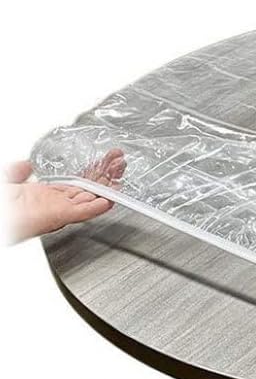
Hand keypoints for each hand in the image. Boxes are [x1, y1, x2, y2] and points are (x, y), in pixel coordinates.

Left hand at [4, 149, 125, 242]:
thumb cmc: (2, 204)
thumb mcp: (6, 180)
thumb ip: (17, 171)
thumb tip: (26, 164)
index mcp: (44, 195)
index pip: (76, 182)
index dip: (92, 172)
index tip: (104, 162)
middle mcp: (55, 204)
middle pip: (88, 188)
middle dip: (106, 175)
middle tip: (120, 163)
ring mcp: (57, 211)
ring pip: (89, 198)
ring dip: (106, 188)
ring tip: (121, 175)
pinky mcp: (57, 217)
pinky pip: (82, 213)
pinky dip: (97, 208)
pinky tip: (109, 200)